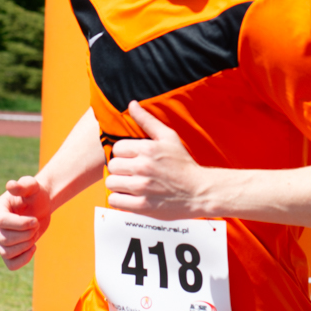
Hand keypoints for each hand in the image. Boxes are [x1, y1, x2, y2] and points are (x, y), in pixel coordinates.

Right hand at [0, 176, 51, 270]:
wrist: (41, 206)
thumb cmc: (36, 194)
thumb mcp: (33, 187)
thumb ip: (24, 184)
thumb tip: (11, 185)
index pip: (2, 222)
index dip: (21, 224)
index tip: (35, 220)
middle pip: (5, 239)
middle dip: (26, 235)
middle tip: (36, 225)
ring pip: (7, 252)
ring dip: (26, 245)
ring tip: (34, 234)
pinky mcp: (6, 251)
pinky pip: (11, 264)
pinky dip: (24, 259)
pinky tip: (33, 247)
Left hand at [106, 101, 209, 219]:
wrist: (200, 191)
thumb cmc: (183, 164)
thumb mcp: (168, 137)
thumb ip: (147, 120)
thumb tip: (131, 104)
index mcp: (148, 149)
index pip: (116, 148)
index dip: (123, 154)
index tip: (131, 159)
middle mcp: (143, 167)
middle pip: (112, 166)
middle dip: (120, 169)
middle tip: (131, 173)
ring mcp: (142, 187)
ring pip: (111, 183)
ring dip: (118, 185)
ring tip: (130, 185)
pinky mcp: (142, 206)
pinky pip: (115, 201)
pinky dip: (119, 199)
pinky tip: (130, 197)